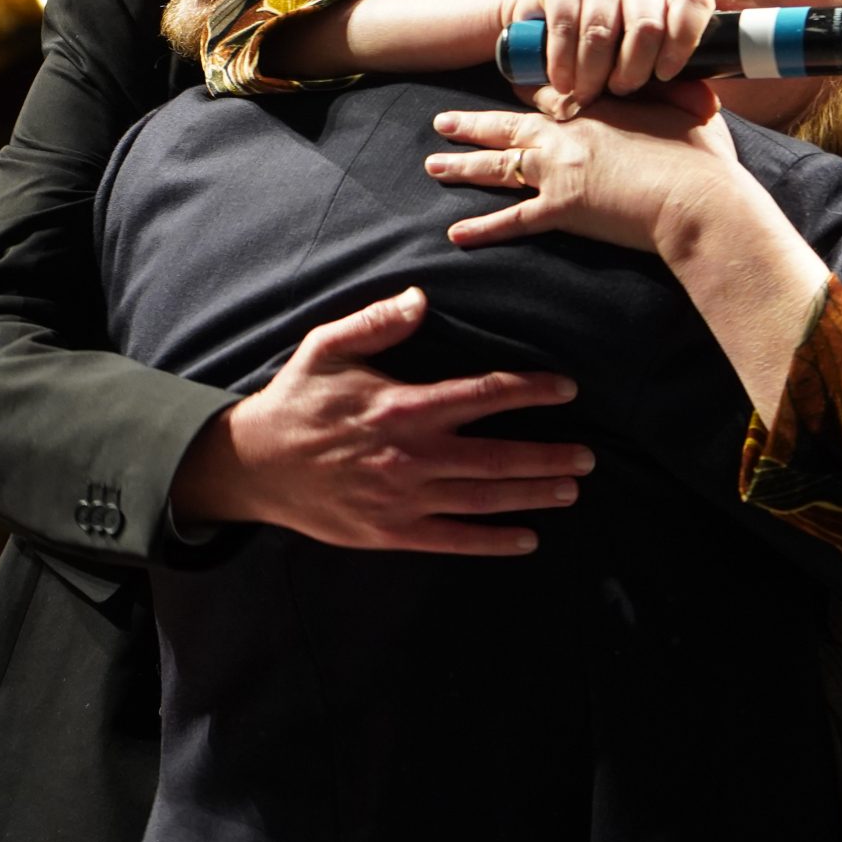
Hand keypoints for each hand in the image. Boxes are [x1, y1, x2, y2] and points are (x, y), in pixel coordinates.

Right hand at [172, 288, 592, 555]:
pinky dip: (492, 541)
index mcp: (401, 408)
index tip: (566, 388)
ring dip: (531, 494)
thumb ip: (376, 322)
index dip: (529, 391)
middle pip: (495, 456)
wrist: (253, 466)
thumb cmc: (296, 400)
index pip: (481, 396)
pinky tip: (527, 540)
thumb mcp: (326, 347)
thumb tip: (421, 299)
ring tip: (570, 489)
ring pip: (482, 499)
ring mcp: (402, 498)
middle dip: (547, 455)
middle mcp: (410, 455)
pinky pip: (452, 540)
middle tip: (589, 456)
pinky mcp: (390, 532)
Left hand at [426, 81, 737, 252]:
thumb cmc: (702, 156)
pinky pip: (513, 221)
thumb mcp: (688, 109)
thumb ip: (674, 95)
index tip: (505, 91)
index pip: (548, 96)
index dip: (525, 93)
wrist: (697, 197)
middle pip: (507, 126)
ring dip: (463, 166)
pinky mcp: (561, 210)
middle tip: (441, 120)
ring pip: (499, 166)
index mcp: (596, 106)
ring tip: (433, 164)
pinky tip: (456, 234)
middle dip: (472, 124)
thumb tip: (687, 82)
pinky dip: (483, 229)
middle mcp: (567, 135)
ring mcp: (558, 171)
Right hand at [508, 0, 718, 107]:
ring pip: (602, 31)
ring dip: (593, 74)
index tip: (664, 76)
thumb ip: (679, 85)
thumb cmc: (614, 45)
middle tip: (618, 92)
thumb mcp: (648, 60)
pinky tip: (564, 82)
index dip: (683, 42)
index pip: (693, 1)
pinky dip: (564, 64)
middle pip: (646, 25)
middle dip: (631, 71)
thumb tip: (708, 107)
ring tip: (587, 94)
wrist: (554, 13)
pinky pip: (566, 27)